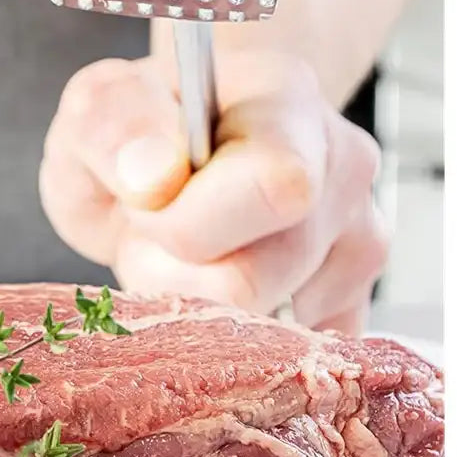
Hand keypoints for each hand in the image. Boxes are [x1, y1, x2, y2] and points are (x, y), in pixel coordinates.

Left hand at [39, 52, 386, 335]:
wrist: (171, 151)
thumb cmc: (140, 127)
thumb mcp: (95, 104)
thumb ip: (113, 125)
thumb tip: (154, 178)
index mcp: (288, 98)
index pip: (275, 189)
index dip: (188, 221)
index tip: (142, 205)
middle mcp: (344, 164)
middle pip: (257, 280)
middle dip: (177, 274)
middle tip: (151, 234)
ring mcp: (361, 236)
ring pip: (271, 330)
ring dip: (203, 303)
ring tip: (187, 249)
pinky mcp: (355, 300)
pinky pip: (289, 358)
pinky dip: (237, 337)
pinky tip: (218, 277)